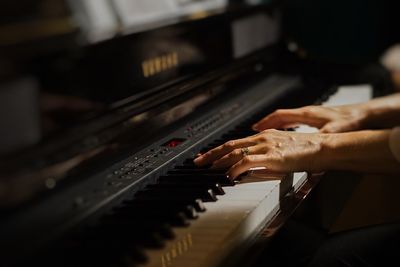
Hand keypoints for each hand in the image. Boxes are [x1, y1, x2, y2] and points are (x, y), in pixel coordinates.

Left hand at [194, 129, 324, 178]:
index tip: (207, 155)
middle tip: (198, 161)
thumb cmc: (306, 149)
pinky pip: (248, 162)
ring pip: (235, 152)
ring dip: (219, 161)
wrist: (322, 146)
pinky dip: (235, 168)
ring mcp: (266, 146)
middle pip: (230, 145)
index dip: (219, 149)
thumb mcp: (283, 148)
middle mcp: (262, 138)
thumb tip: (254, 163)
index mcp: (263, 136)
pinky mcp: (272, 156)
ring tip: (207, 168)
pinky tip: (229, 175)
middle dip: (211, 154)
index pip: (235, 142)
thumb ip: (267, 153)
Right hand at [252, 105, 368, 132]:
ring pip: (286, 118)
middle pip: (280, 116)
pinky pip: (293, 121)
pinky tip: (283, 133)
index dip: (266, 121)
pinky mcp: (314, 118)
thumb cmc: (350, 120)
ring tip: (263, 132)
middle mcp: (306, 112)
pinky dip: (284, 126)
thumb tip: (309, 144)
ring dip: (273, 124)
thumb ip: (320, 137)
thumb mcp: (334, 131)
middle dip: (265, 123)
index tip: (255, 127)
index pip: (280, 115)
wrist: (363, 114)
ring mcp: (309, 114)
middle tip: (253, 130)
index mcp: (307, 114)